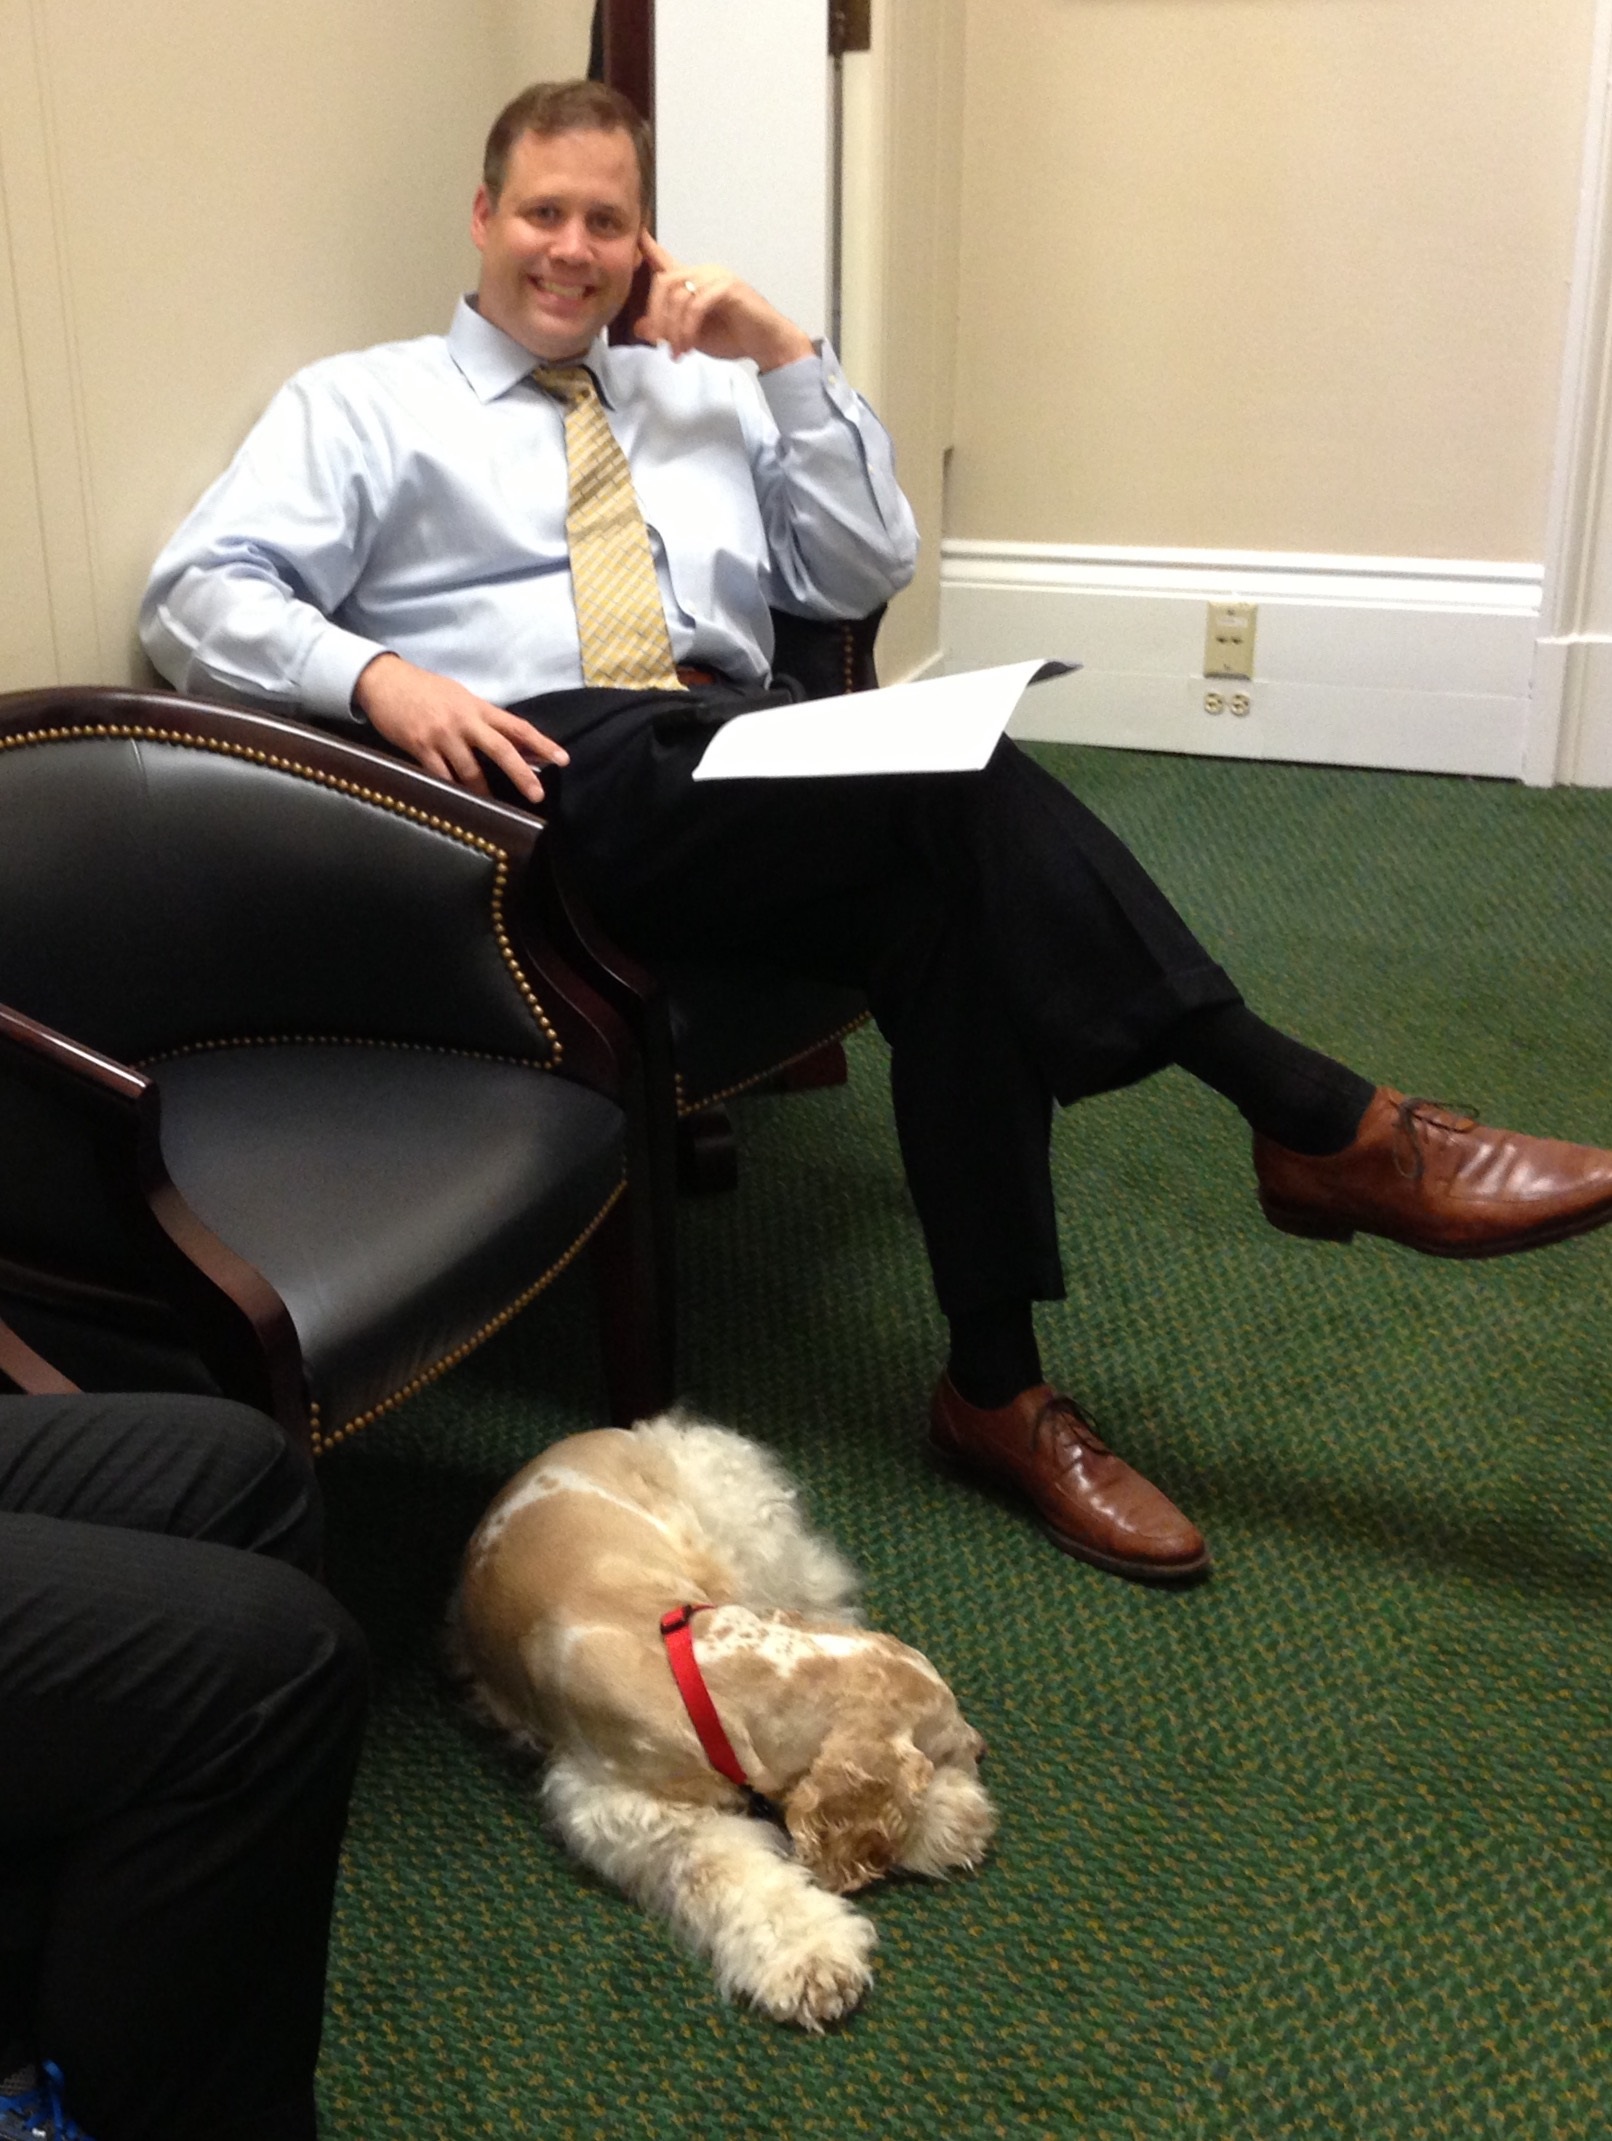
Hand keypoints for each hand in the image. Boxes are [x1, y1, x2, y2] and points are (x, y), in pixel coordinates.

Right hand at [352, 654, 566, 805]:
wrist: (384, 680)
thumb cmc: (424, 689)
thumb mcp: (459, 697)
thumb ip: (483, 719)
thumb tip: (512, 743)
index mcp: (478, 707)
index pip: (517, 726)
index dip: (541, 743)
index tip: (562, 759)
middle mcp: (464, 720)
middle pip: (501, 749)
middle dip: (521, 773)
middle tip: (537, 794)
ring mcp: (442, 734)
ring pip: (470, 770)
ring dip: (483, 791)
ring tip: (493, 806)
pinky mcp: (420, 746)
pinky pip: (440, 775)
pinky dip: (450, 789)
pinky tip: (459, 801)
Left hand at [634, 232, 814, 371]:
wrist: (766, 344)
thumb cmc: (733, 337)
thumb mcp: (692, 337)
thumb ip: (669, 330)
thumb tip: (641, 328)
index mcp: (694, 280)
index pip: (666, 260)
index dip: (649, 248)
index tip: (636, 235)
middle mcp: (703, 272)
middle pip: (664, 282)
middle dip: (657, 315)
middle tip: (659, 343)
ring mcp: (717, 277)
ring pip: (679, 296)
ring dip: (673, 328)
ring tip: (678, 351)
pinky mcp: (729, 287)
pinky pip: (697, 304)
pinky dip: (688, 328)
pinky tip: (689, 346)